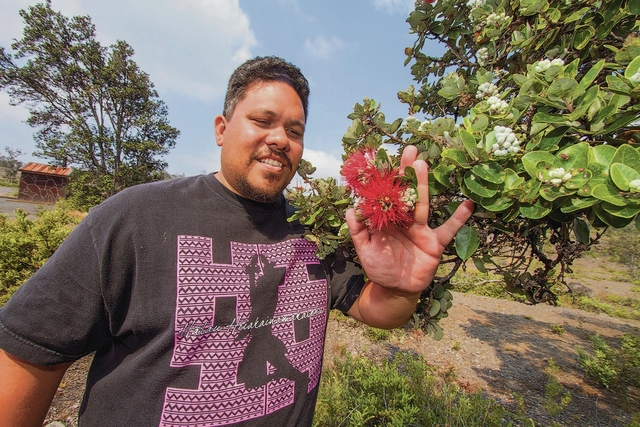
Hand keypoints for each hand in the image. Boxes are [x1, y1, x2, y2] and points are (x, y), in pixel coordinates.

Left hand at [346, 145, 473, 295]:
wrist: (395, 290)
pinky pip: (448, 229)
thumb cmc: (379, 268)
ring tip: (424, 164)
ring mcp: (421, 229)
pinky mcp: (435, 242)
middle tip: (409, 149)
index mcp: (387, 220)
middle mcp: (404, 220)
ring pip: (423, 203)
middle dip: (407, 172)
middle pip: (406, 192)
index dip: (386, 178)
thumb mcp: (365, 250)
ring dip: (424, 184)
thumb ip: (358, 231)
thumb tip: (351, 210)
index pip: (386, 195)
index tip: (384, 157)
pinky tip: (468, 204)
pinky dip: (459, 218)